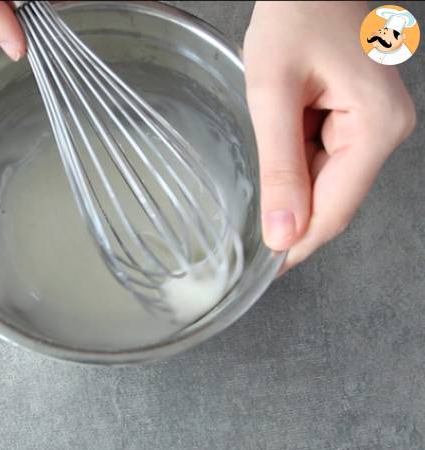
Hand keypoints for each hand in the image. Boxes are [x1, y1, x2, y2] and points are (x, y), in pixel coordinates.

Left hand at [243, 1, 415, 271]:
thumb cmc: (293, 15)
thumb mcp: (272, 94)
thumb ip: (279, 168)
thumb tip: (283, 232)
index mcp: (375, 128)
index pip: (335, 210)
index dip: (299, 244)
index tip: (265, 270)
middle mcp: (384, 131)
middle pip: (334, 200)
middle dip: (292, 220)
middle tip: (246, 239)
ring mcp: (372, 126)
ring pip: (326, 183)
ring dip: (290, 191)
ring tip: (254, 190)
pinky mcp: (356, 119)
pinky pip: (323, 160)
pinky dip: (294, 168)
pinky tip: (272, 160)